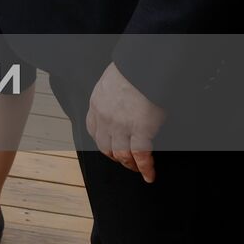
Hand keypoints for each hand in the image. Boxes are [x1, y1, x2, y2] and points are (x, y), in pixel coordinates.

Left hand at [86, 62, 165, 182]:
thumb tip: (119, 104)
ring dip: (130, 165)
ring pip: (121, 154)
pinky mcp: (141, 130)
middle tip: (125, 162)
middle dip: (115, 157)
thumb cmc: (131, 71)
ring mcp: (121, 126)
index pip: (93, 130)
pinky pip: (141, 155)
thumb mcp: (110, 83)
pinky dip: (145, 168)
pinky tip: (149, 175)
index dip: (102, 142)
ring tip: (137, 169)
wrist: (141, 67)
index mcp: (96, 105)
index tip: (110, 148)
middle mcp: (105, 118)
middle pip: (105, 146)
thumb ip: (111, 98)